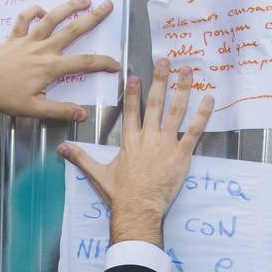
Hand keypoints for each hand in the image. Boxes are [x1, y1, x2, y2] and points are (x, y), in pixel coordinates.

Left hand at [0, 0, 121, 134]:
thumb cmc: (5, 99)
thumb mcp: (35, 109)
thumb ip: (61, 111)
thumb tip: (83, 114)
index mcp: (51, 67)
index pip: (85, 63)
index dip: (103, 63)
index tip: (116, 64)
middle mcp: (42, 49)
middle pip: (73, 29)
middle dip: (93, 17)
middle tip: (108, 6)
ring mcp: (28, 40)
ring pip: (52, 17)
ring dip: (69, 6)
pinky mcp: (14, 37)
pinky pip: (25, 19)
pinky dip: (34, 11)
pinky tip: (42, 10)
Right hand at [58, 59, 213, 247]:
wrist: (137, 209)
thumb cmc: (119, 194)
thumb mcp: (97, 174)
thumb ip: (81, 157)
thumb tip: (62, 149)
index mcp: (130, 141)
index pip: (131, 110)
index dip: (133, 92)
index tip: (136, 76)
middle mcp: (148, 138)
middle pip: (156, 103)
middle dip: (161, 80)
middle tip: (165, 62)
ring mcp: (166, 145)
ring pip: (176, 112)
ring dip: (182, 90)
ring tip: (188, 72)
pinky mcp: (181, 155)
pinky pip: (194, 132)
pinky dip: (202, 115)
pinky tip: (209, 100)